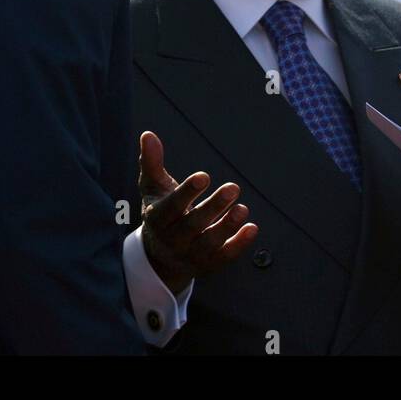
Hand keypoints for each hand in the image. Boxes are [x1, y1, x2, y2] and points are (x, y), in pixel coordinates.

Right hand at [138, 130, 257, 292]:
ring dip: (227, 226)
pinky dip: (238, 245)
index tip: (204, 176)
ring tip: (243, 208)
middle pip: (193, 225)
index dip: (187, 193)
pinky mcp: (208, 264)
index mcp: (157, 219)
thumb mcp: (153, 188)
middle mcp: (172, 240)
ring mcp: (190, 255)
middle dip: (214, 207)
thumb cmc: (160, 213)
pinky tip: (252, 228)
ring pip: (209, 243)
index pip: (172, 207)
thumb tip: (148, 135)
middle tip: (234, 187)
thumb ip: (152, 163)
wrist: (160, 258)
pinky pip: (224, 257)